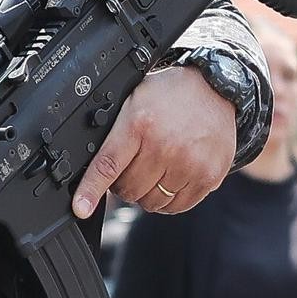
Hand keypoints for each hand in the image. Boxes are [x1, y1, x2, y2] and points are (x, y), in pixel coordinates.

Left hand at [76, 66, 238, 218]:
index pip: (108, 165)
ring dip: (149, 193)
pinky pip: (178, 206)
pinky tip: (172, 180)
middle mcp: (165, 146)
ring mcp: (189, 164)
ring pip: (153, 202)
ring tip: (157, 170)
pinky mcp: (208, 176)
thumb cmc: (171, 96)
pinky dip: (170, 199)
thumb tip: (93, 169)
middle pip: (130, 190)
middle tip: (135, 167)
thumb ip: (115, 133)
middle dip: (126, 184)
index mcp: (140, 124)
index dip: (91, 190)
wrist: (215, 90)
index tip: (81, 208)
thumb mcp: (134, 102)